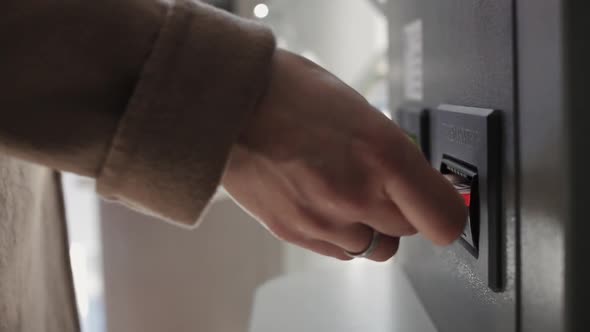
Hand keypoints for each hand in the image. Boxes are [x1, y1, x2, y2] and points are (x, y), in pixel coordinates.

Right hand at [222, 49, 466, 260]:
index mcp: (383, 153)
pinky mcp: (295, 232)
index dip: (447, 212)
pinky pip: (339, 251)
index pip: (443, 217)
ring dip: (370, 225)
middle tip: (384, 186)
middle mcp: (357, 194)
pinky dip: (341, 233)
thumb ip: (390, 151)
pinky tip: (323, 201)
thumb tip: (412, 177)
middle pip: (408, 232)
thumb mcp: (358, 108)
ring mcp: (324, 219)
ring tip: (344, 191)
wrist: (226, 106)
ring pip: (373, 247)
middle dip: (402, 211)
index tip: (441, 204)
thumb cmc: (288, 94)